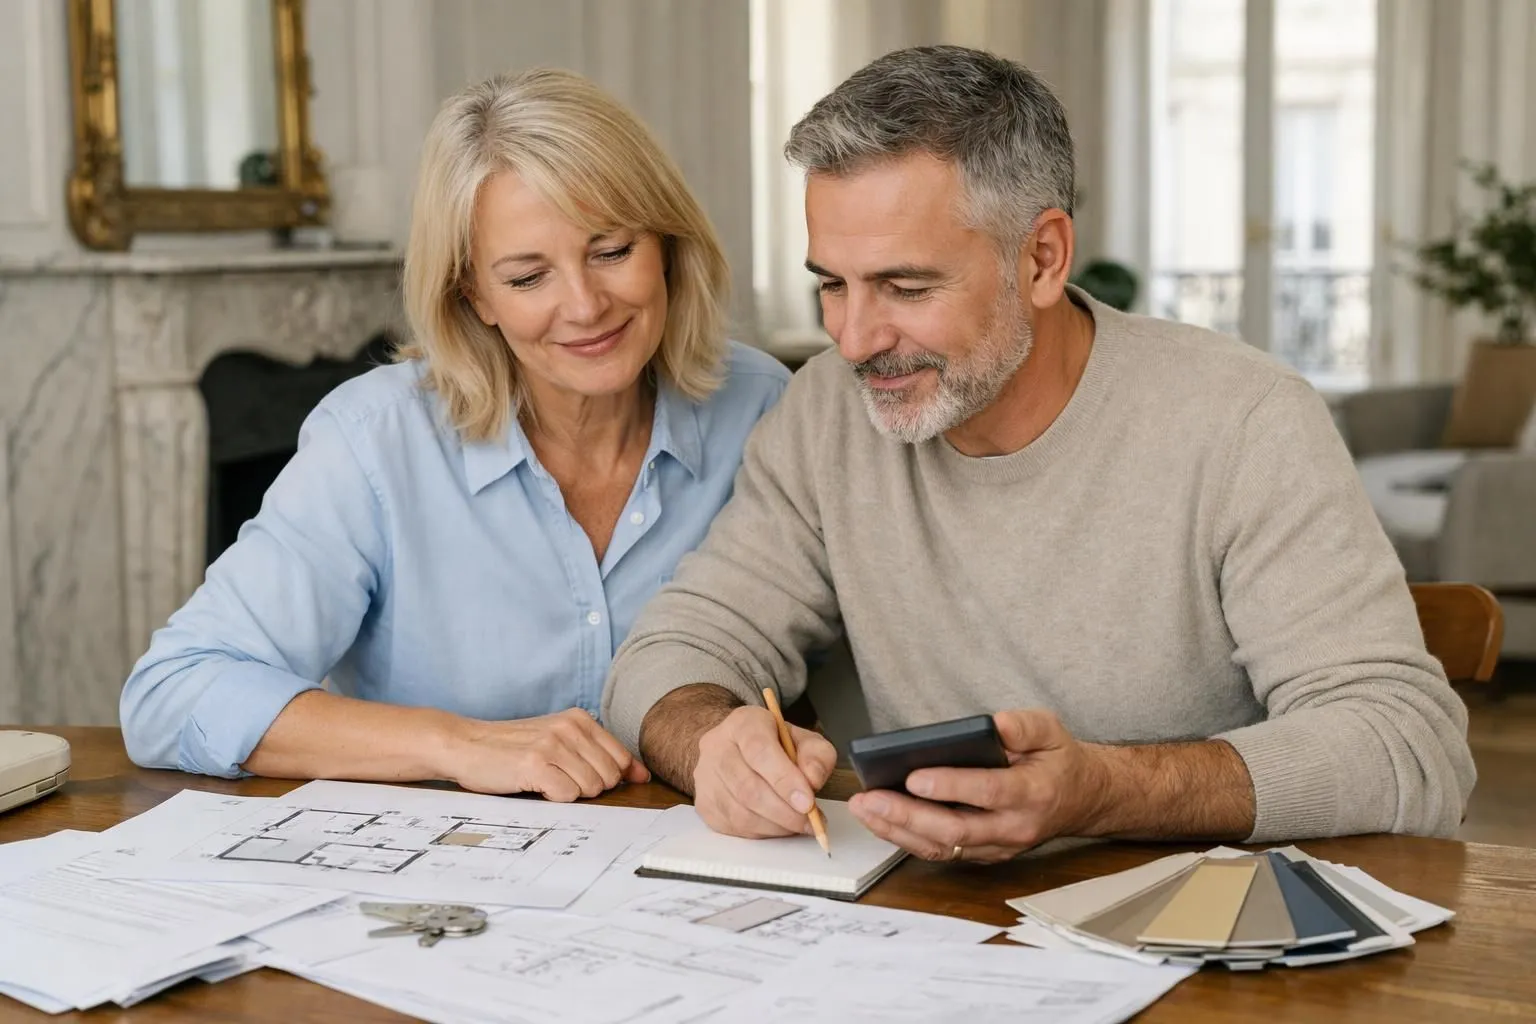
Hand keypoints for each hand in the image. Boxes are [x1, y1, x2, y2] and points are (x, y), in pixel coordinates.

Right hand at [441, 708, 650, 800]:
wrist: (465, 744)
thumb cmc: (512, 748)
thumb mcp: (559, 740)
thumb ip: (599, 754)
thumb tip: (642, 776)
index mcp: (580, 719)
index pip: (621, 759)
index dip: (610, 778)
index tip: (586, 780)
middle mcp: (570, 727)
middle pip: (609, 778)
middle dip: (588, 787)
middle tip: (558, 780)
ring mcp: (553, 744)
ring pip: (591, 788)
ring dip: (569, 793)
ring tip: (545, 781)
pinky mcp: (535, 764)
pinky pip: (567, 796)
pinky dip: (553, 799)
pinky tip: (535, 787)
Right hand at [693, 704, 837, 837]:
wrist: (739, 750)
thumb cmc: (775, 747)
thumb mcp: (804, 740)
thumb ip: (817, 755)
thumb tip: (813, 779)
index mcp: (743, 723)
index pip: (759, 750)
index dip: (784, 780)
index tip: (807, 803)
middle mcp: (717, 747)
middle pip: (748, 787)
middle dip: (785, 811)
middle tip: (811, 821)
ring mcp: (706, 777)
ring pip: (740, 813)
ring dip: (776, 825)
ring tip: (798, 824)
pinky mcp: (704, 804)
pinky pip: (734, 827)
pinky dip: (762, 832)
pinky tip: (778, 825)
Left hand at [848, 709, 1106, 862]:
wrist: (1079, 799)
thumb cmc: (1057, 760)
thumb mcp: (1051, 730)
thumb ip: (1024, 726)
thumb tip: (996, 724)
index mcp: (1032, 792)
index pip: (988, 792)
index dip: (951, 787)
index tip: (914, 777)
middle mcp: (1013, 827)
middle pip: (955, 830)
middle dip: (907, 816)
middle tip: (870, 798)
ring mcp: (997, 846)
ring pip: (943, 847)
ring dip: (898, 830)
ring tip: (864, 808)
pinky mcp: (982, 854)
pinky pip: (941, 851)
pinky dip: (906, 837)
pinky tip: (879, 818)